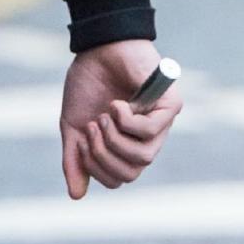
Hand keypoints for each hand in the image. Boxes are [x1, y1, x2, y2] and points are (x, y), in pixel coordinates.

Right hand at [60, 39, 182, 198]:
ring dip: (115, 138)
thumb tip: (77, 196)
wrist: (98, 47)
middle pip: (130, 174)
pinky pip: (150, 131)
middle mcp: (147, 139)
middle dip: (103, 155)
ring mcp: (161, 124)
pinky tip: (117, 104)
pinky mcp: (170, 106)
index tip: (82, 138)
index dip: (95, 165)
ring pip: (143, 158)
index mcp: (125, 146)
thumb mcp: (72, 126)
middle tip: (92, 126)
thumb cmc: (88, 84)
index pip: (117, 179)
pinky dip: (127, 120)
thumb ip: (75, 159)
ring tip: (104, 115)